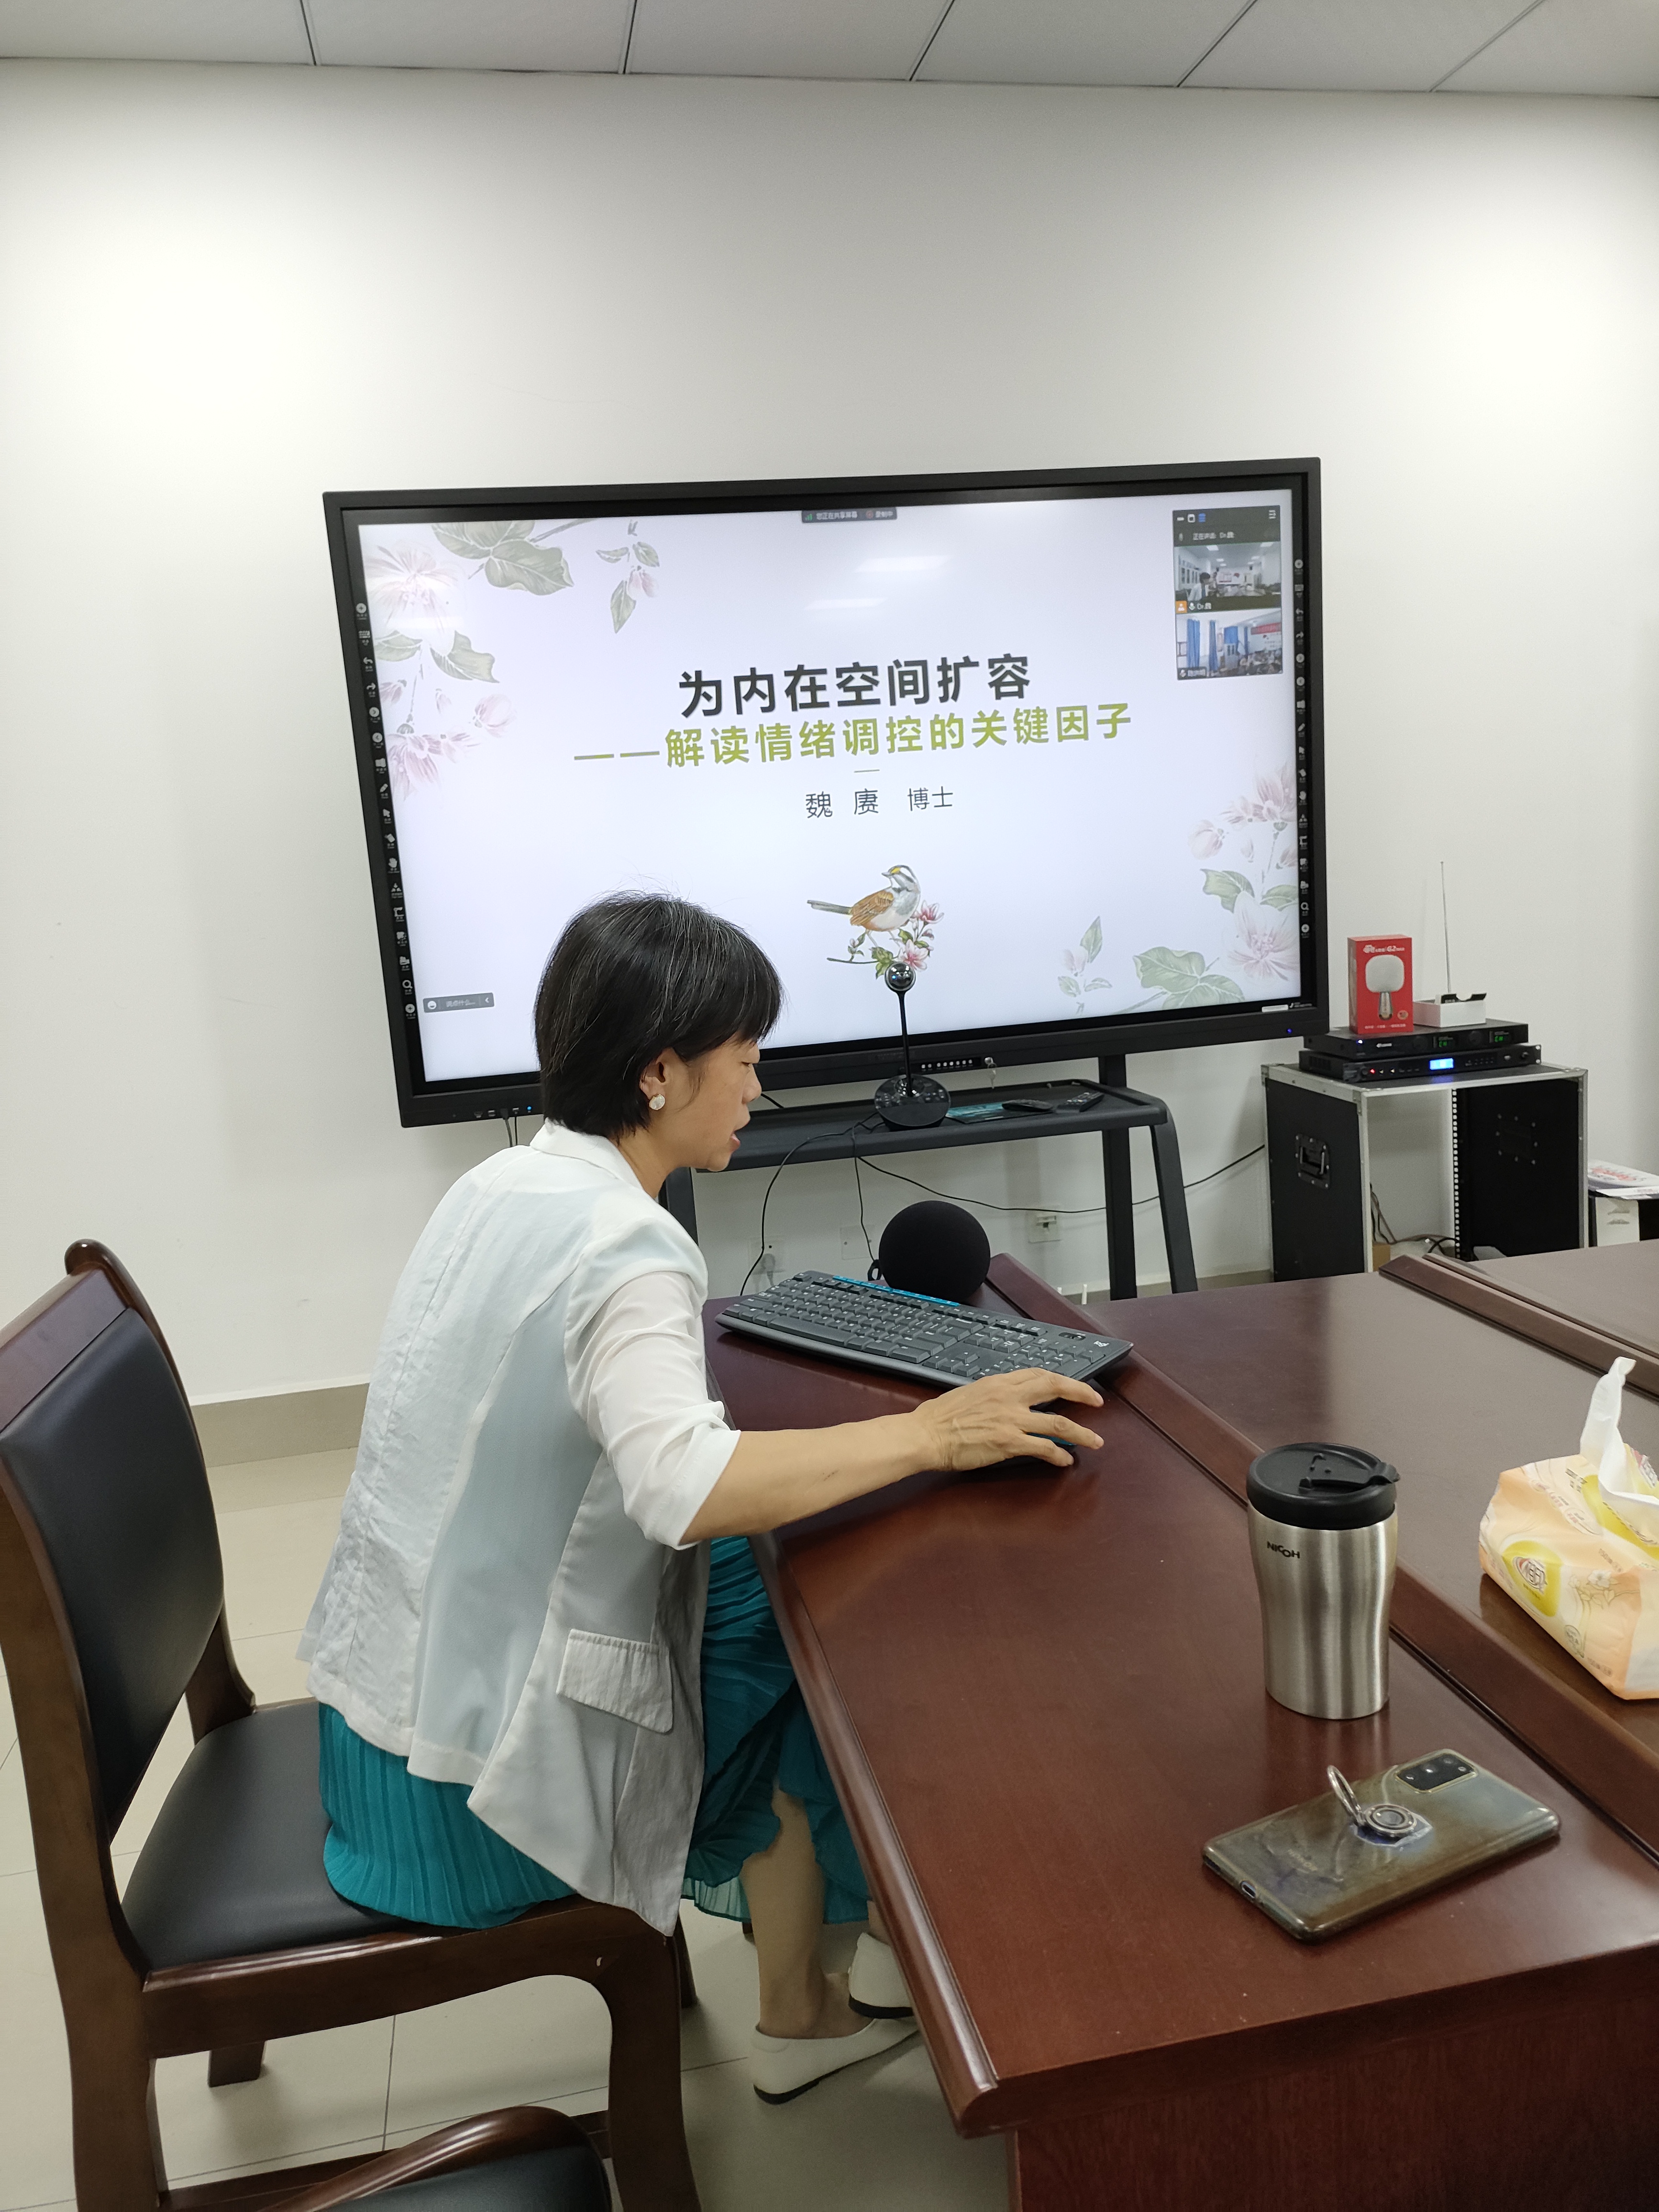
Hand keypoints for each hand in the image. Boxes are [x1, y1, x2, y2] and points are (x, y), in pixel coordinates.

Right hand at [913, 1368, 1103, 1472]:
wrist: (926, 1434)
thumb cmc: (940, 1417)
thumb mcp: (970, 1392)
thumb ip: (993, 1394)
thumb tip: (1007, 1399)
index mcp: (998, 1382)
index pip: (1038, 1374)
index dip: (1061, 1379)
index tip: (1074, 1385)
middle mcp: (1009, 1397)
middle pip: (1055, 1388)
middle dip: (1081, 1394)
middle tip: (1096, 1402)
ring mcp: (1011, 1420)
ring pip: (1058, 1423)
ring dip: (1081, 1433)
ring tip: (1095, 1441)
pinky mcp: (1009, 1443)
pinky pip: (1043, 1448)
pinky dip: (1059, 1455)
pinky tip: (1065, 1460)